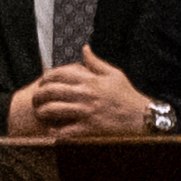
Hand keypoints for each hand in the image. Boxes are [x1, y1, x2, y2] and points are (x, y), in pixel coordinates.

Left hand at [9, 48, 157, 137]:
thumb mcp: (115, 74)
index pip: (59, 74)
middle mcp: (86, 95)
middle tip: (36, 98)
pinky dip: (55, 131)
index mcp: (90, 80)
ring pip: (53, 110)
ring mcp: (86, 112)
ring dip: (42, 111)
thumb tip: (84, 49)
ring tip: (40, 113)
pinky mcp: (89, 128)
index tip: (43, 82)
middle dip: (39, 94)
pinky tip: (52, 130)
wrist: (144, 118)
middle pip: (51, 91)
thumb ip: (96, 62)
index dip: (46, 77)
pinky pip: (65, 131)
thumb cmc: (128, 96)